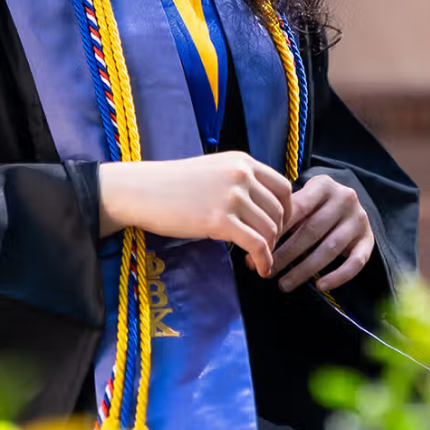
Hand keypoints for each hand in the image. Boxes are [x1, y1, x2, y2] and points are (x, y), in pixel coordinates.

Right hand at [97, 152, 292, 278]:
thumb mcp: (213, 171)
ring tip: (258, 260)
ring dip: (269, 249)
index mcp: (242, 161)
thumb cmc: (173, 184)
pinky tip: (258, 268)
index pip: (283, 187)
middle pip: (279, 211)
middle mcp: (241, 175)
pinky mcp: (221, 220)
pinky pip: (256, 245)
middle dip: (277, 234)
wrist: (142, 190)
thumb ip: (239, 181)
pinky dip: (263, 260)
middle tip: (265, 248)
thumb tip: (262, 206)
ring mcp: (232, 196)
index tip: (279, 227)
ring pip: (270, 229)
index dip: (287, 211)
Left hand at [266, 174, 373, 292]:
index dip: (278, 229)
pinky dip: (337, 276)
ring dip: (305, 270)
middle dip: (287, 254)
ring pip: (330, 249)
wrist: (350, 201)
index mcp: (324, 185)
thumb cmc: (317, 203)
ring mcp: (359, 220)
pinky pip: (355, 262)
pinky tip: (320, 286)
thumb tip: (252, 245)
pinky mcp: (368, 240)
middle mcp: (345, 199)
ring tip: (284, 284)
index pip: (298, 208)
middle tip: (267, 270)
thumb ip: (285, 214)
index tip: (259, 246)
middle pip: (312, 231)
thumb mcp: (304, 197)